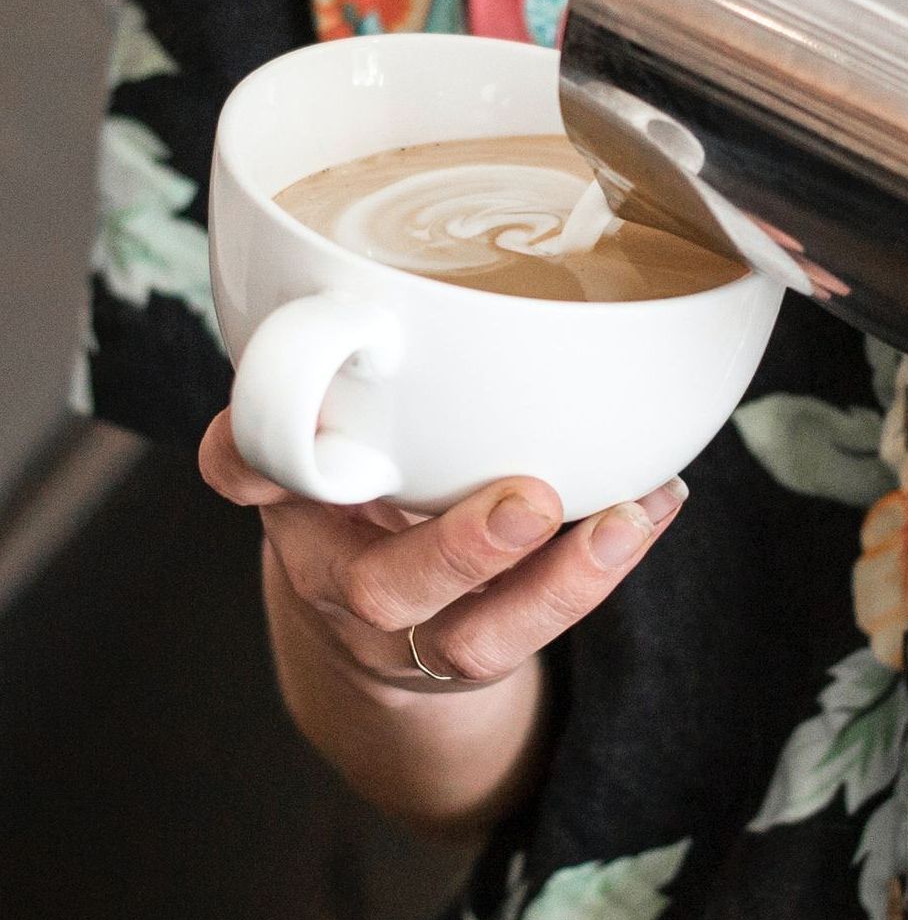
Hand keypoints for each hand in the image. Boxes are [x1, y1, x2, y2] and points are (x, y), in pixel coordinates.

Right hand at [198, 408, 686, 690]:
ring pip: (468, 640)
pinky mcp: (471, 652)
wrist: (376, 623)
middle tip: (530, 500)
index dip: (257, 448)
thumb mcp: (336, 422)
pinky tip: (655, 504)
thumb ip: (348, 362)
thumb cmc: (364, 484)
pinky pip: (537, 632)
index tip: (299, 408)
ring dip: (558, 584)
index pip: (240, 469)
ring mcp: (409, 628)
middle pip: (375, 587)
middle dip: (459, 550)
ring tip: (624, 520)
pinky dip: (604, 567)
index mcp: (291, 496)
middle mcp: (337, 571)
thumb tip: (385, 267)